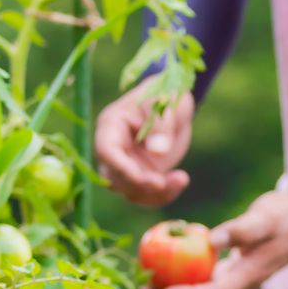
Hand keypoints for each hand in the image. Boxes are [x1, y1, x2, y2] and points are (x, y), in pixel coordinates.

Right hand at [93, 79, 192, 207]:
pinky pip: (147, 194)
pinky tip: (181, 181)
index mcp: (111, 125)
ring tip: (181, 179)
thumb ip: (162, 124)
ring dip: (154, 194)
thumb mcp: (167, 101)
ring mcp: (127, 164)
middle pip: (115, 178)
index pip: (106, 152)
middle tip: (166, 182)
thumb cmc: (166, 93)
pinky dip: (163, 195)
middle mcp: (114, 148)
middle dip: (140, 185)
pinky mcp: (142, 174)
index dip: (122, 169)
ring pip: (130, 191)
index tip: (143, 178)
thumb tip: (158, 152)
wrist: (173, 101)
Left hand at [158, 189, 287, 288]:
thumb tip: (210, 240)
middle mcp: (241, 285)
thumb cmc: (285, 217)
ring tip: (148, 280)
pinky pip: (203, 283)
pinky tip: (164, 264)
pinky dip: (183, 279)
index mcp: (250, 278)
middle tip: (146, 288)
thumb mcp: (265, 218)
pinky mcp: (230, 273)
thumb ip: (240, 230)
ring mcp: (235, 281)